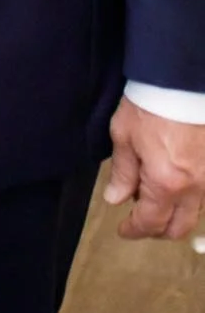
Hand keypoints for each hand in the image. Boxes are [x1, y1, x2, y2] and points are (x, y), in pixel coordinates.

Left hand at [104, 99, 204, 242]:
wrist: (180, 81)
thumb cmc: (149, 105)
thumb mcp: (124, 136)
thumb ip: (122, 173)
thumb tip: (115, 200)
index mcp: (166, 183)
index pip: (150, 222)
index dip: (134, 230)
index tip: (123, 229)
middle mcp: (193, 187)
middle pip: (178, 227)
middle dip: (157, 230)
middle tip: (139, 222)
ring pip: (194, 213)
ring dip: (174, 215)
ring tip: (152, 197)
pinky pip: (203, 195)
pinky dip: (187, 198)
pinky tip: (172, 184)